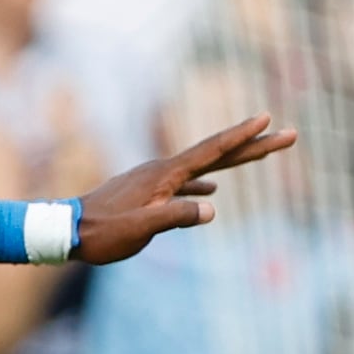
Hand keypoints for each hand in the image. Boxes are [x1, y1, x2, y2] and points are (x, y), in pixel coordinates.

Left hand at [77, 115, 297, 263]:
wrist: (65, 232)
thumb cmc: (102, 233)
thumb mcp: (142, 229)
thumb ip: (176, 217)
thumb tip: (212, 207)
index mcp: (164, 175)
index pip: (212, 152)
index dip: (242, 137)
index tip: (268, 119)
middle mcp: (162, 171)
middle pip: (216, 155)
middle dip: (253, 145)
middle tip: (288, 134)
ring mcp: (153, 180)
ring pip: (203, 168)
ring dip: (232, 161)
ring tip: (258, 154)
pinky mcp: (146, 192)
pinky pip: (183, 183)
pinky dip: (202, 182)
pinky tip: (211, 189)